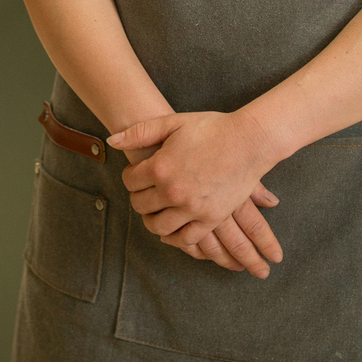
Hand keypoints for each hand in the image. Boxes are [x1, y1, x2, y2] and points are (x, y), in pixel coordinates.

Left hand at [110, 112, 285, 276]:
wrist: (249, 141)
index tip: (139, 174)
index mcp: (159, 167)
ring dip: (153, 220)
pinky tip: (173, 228)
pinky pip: (186, 239)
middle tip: (147, 192)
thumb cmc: (212, 128)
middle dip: (140, 198)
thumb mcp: (173, 122)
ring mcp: (192, 208)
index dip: (131, 177)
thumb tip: (112, 141)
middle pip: (140, 206)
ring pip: (159, 226)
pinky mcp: (210, 219)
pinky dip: (175, 237)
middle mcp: (172, 192)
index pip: (130, 182)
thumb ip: (140, 132)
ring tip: (157, 211)